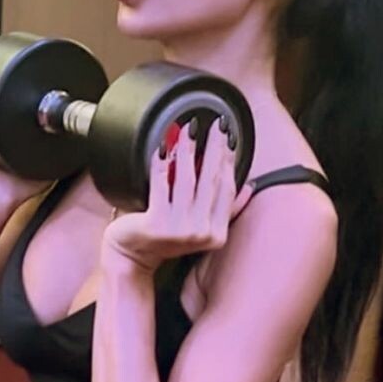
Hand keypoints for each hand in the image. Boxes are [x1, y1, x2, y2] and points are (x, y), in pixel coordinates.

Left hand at [101, 117, 254, 273]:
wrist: (132, 257)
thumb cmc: (165, 239)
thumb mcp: (202, 228)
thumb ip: (226, 209)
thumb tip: (250, 186)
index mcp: (217, 233)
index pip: (227, 189)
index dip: (228, 160)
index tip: (229, 137)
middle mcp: (202, 232)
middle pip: (211, 180)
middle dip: (215, 148)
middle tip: (217, 125)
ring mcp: (179, 229)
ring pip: (187, 179)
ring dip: (188, 150)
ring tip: (189, 129)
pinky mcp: (157, 223)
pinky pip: (160, 184)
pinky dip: (161, 163)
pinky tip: (163, 147)